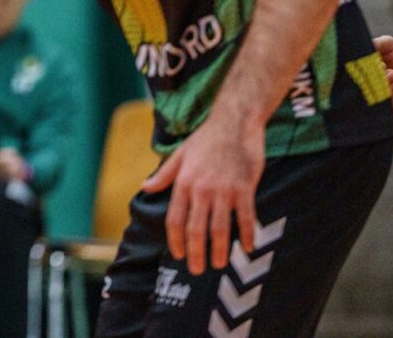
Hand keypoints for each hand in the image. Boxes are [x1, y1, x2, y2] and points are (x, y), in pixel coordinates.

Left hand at [141, 116, 263, 275]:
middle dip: (196, 252)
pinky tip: (248, 247)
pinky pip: (245, 217)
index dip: (175, 240)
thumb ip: (164, 175)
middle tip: (198, 270)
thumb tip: (145, 187)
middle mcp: (201, 190)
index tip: (178, 255)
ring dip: (220, 250)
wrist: (234, 122)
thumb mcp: (180, 154)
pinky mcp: (244, 189)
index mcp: (183, 183)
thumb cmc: (206, 138)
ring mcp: (223, 191)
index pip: (175, 219)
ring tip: (219, 264)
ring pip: (220, 228)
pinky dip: (246, 234)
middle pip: (196, 229)